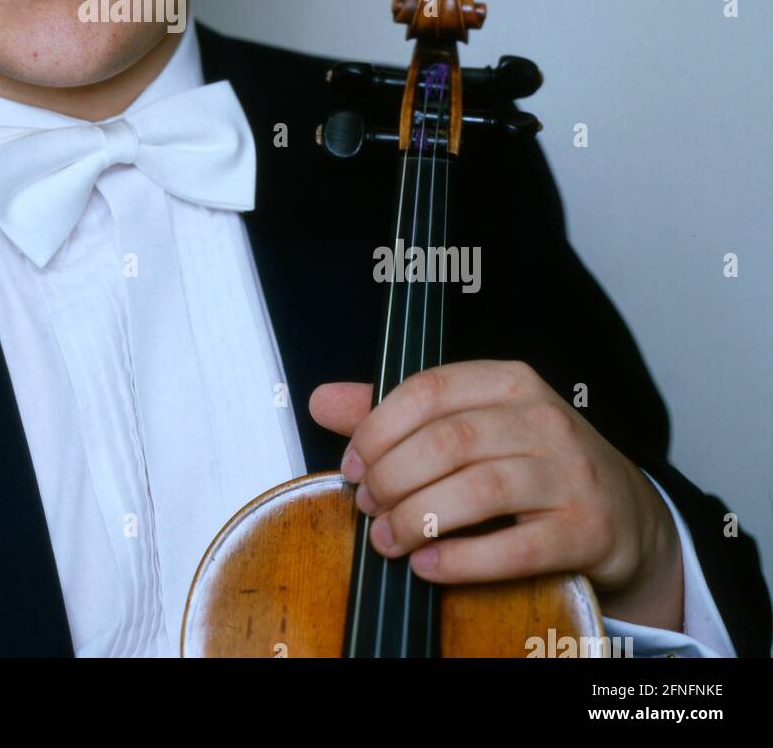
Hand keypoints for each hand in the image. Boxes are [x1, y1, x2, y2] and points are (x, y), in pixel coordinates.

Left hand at [309, 360, 683, 630]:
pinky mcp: (584, 530)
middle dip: (392, 478)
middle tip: (367, 505)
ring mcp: (568, 474)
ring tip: (386, 539)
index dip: (377, 428)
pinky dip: (462, 560)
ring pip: (478, 491)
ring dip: (418, 519)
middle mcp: (543, 419)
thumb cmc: (532, 462)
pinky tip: (426, 566)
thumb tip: (322, 400)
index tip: (351, 463)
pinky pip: (515, 547)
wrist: (624, 512)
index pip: (428, 391)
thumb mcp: (470, 422)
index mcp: (508, 382)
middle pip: (447, 442)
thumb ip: (394, 413)